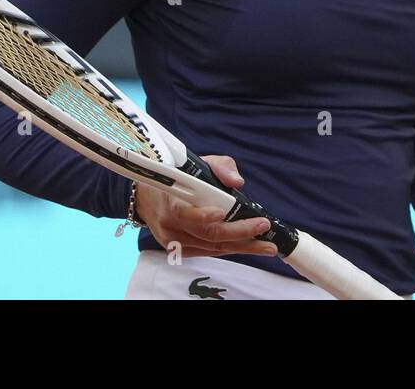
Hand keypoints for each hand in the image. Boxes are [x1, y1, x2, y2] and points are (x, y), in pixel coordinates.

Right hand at [133, 154, 279, 259]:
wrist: (148, 198)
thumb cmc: (178, 177)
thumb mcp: (196, 163)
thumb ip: (220, 167)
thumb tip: (237, 181)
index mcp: (170, 200)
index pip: (185, 213)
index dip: (203, 215)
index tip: (222, 212)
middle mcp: (169, 225)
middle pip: (207, 234)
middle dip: (239, 233)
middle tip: (263, 228)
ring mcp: (173, 242)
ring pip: (211, 247)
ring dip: (241, 247)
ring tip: (266, 245)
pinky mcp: (179, 251)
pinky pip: (208, 252)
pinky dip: (229, 249)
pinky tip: (248, 246)